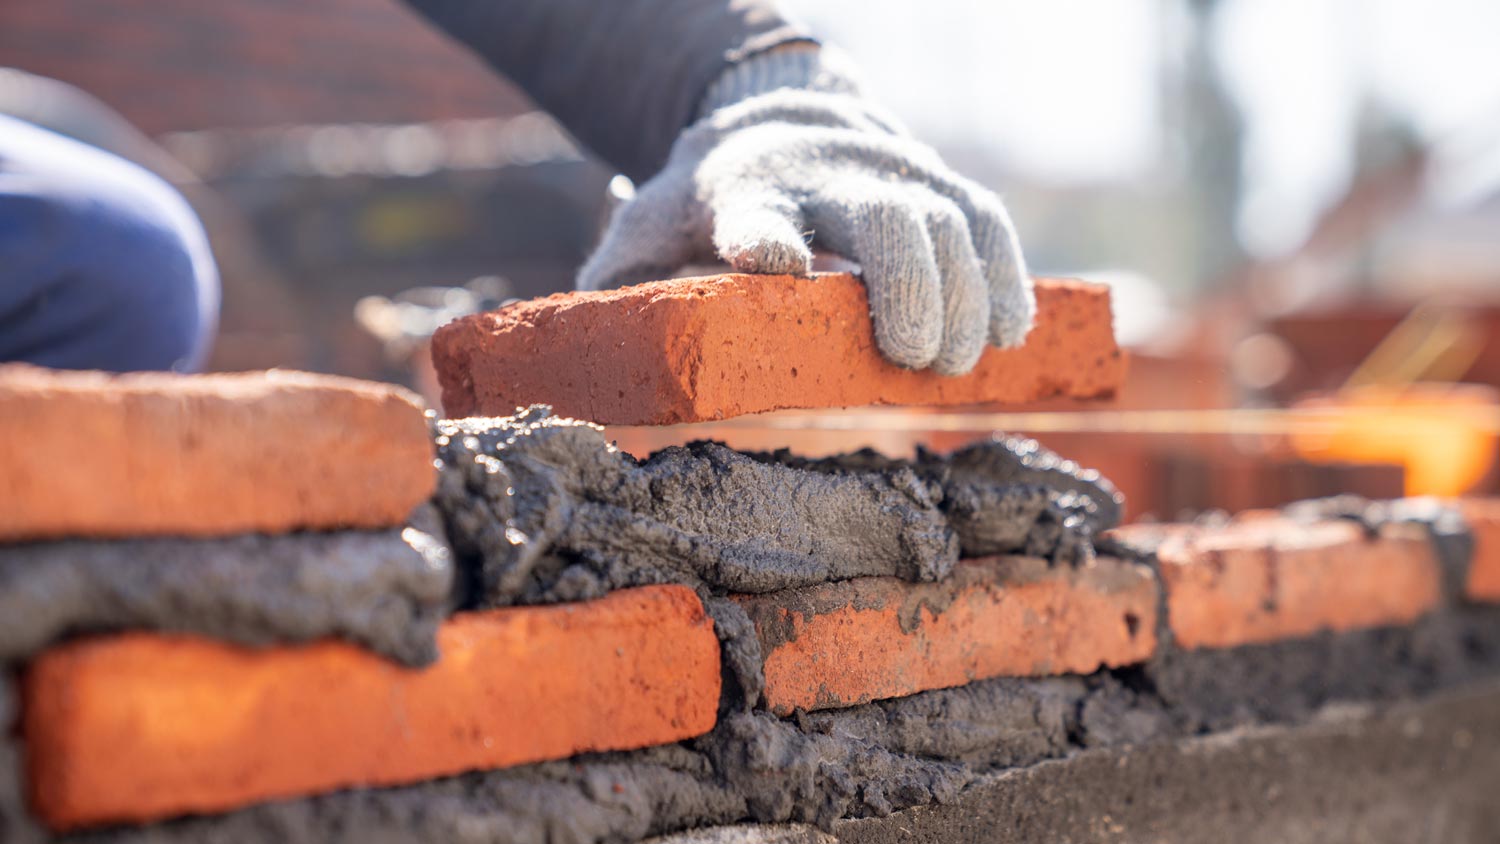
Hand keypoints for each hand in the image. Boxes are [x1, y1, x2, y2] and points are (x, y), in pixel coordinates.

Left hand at [577, 48, 1033, 375]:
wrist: (778, 117)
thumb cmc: (707, 201)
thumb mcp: (648, 228)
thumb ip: (618, 282)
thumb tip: (582, 353)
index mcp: (742, 192)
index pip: (752, 213)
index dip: (764, 237)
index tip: (778, 265)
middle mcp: (824, 177)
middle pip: (880, 217)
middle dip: (907, 287)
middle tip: (916, 359)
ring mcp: (890, 173)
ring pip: (946, 222)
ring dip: (965, 298)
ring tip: (957, 364)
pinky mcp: (939, 183)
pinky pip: (988, 224)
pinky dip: (1007, 278)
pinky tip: (1010, 333)